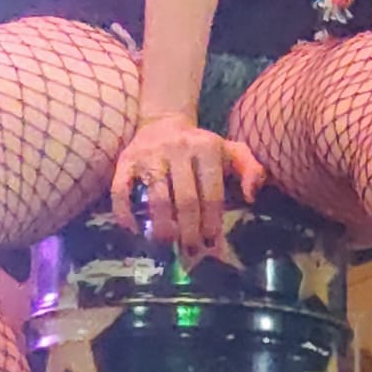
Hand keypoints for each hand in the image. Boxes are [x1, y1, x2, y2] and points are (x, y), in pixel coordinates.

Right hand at [111, 112, 266, 252]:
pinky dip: (124, 213)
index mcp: (207, 148)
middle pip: (186, 200)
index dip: (212, 221)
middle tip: (191, 249)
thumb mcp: (231, 151)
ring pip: (157, 199)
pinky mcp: (126, 161)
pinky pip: (121, 191)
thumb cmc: (200, 146)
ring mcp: (150, 155)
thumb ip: (250, 169)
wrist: (163, 121)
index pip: (212, 193)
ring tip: (167, 243)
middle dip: (190, 230)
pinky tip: (133, 230)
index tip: (210, 242)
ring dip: (162, 227)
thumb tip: (250, 196)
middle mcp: (178, 149)